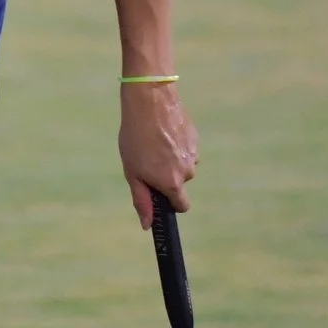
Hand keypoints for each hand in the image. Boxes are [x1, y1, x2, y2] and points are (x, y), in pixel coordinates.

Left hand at [120, 83, 198, 227]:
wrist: (150, 102)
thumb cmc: (136, 138)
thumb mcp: (132, 172)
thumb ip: (142, 200)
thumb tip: (147, 225)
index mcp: (173, 183)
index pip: (182, 206)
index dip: (171, 203)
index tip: (160, 195)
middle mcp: (188, 171)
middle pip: (180, 183)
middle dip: (167, 177)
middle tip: (147, 160)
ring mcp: (193, 154)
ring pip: (183, 164)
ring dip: (171, 159)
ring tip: (152, 143)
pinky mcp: (195, 138)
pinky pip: (186, 149)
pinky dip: (176, 145)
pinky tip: (162, 132)